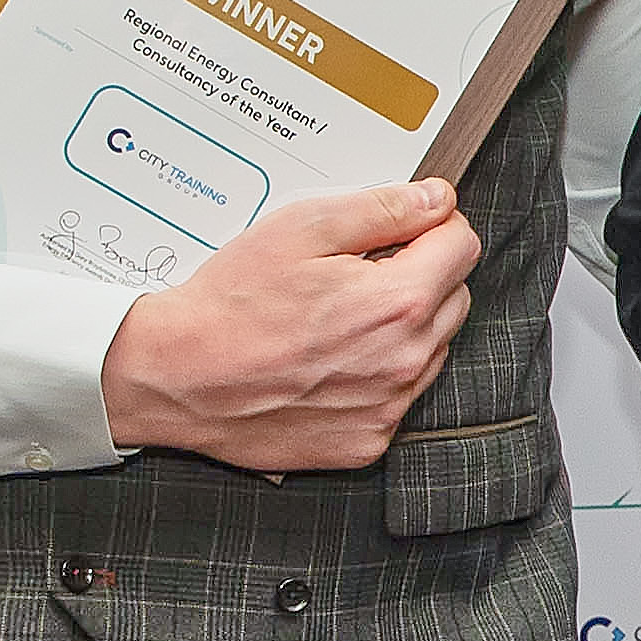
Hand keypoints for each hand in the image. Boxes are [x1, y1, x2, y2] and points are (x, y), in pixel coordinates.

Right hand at [101, 178, 480, 469]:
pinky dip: (378, 375)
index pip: (463, 246)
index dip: (434, 226)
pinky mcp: (367, 441)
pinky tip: (329, 360)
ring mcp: (388, 407)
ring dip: (404, 327)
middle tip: (360, 270)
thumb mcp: (302, 229)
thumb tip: (436, 199)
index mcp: (399, 303)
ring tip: (338, 318)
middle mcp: (405, 360)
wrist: (177, 378)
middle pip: (454, 297)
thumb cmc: (230, 305)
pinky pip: (399, 397)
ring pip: (432, 349)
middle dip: (421, 274)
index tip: (405, 227)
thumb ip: (383, 209)